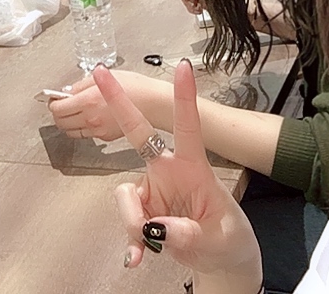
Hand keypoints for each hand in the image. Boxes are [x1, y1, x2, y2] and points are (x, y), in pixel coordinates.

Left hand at [50, 70, 161, 140]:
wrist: (155, 104)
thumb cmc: (136, 87)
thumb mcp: (105, 75)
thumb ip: (82, 84)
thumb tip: (67, 91)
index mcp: (88, 100)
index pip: (57, 108)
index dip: (53, 102)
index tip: (55, 98)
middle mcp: (90, 118)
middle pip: (60, 122)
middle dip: (58, 113)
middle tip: (62, 104)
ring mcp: (97, 130)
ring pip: (70, 131)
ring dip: (68, 122)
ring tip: (75, 111)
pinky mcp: (105, 137)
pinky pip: (85, 134)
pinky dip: (82, 127)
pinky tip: (89, 117)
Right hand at [96, 62, 261, 287]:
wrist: (220, 260)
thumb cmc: (227, 238)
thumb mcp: (216, 238)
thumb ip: (185, 234)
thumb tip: (154, 229)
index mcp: (193, 167)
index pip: (189, 127)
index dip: (184, 98)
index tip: (184, 67)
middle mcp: (168, 170)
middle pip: (138, 132)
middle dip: (118, 102)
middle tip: (101, 72)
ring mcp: (152, 188)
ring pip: (125, 196)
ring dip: (134, 223)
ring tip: (154, 245)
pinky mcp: (142, 208)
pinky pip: (127, 220)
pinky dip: (132, 241)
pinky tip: (137, 258)